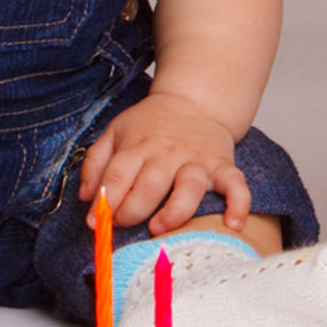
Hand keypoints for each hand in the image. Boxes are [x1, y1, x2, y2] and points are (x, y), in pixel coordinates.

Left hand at [80, 92, 245, 233]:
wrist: (195, 100)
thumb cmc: (151, 124)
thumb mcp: (116, 132)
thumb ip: (95, 163)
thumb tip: (87, 198)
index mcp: (138, 146)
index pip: (117, 176)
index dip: (105, 202)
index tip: (97, 222)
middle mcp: (167, 154)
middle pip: (149, 185)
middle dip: (133, 210)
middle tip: (126, 223)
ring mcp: (197, 160)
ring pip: (189, 188)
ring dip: (174, 212)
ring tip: (159, 227)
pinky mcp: (223, 165)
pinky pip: (236, 185)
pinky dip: (239, 204)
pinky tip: (233, 224)